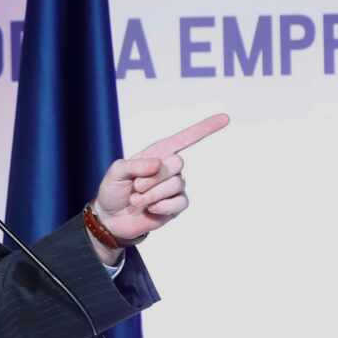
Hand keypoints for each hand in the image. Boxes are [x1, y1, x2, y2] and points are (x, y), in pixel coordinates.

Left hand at [92, 113, 229, 250]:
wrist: (112, 219)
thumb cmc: (113, 190)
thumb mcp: (116, 172)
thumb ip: (134, 164)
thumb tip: (159, 164)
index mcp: (157, 153)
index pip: (184, 138)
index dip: (205, 128)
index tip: (225, 118)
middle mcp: (169, 168)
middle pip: (177, 163)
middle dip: (153, 177)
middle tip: (136, 187)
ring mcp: (174, 187)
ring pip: (176, 184)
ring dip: (151, 194)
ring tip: (136, 200)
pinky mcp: (176, 206)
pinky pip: (178, 202)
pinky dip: (160, 207)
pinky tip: (150, 210)